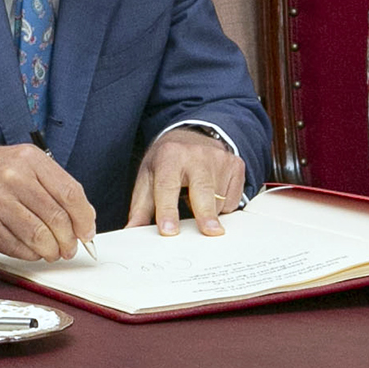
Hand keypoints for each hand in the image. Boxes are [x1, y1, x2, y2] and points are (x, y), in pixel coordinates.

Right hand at [0, 141, 98, 260]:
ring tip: (52, 252)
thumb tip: (82, 219)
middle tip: (70, 247)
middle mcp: (13, 178)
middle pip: (57, 218)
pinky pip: (17, 248)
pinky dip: (30, 255)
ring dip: (51, 251)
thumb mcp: (21, 163)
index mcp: (29, 160)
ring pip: (39, 237)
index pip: (70, 193)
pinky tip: (31, 251)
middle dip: (69, 240)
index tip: (87, 232)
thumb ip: (52, 186)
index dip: (84, 218)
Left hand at [127, 127, 244, 236]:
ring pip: (219, 199)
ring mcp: (220, 158)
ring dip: (208, 212)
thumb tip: (132, 231)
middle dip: (205, 213)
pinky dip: (222, 206)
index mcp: (170, 155)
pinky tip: (212, 194)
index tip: (169, 230)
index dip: (167, 210)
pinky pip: (232, 199)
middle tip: (209, 232)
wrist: (191, 135)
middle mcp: (197, 154)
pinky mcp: (236, 165)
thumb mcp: (148, 177)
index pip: (167, 186)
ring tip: (196, 200)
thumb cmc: (167, 161)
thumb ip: (141, 207)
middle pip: (203, 189)